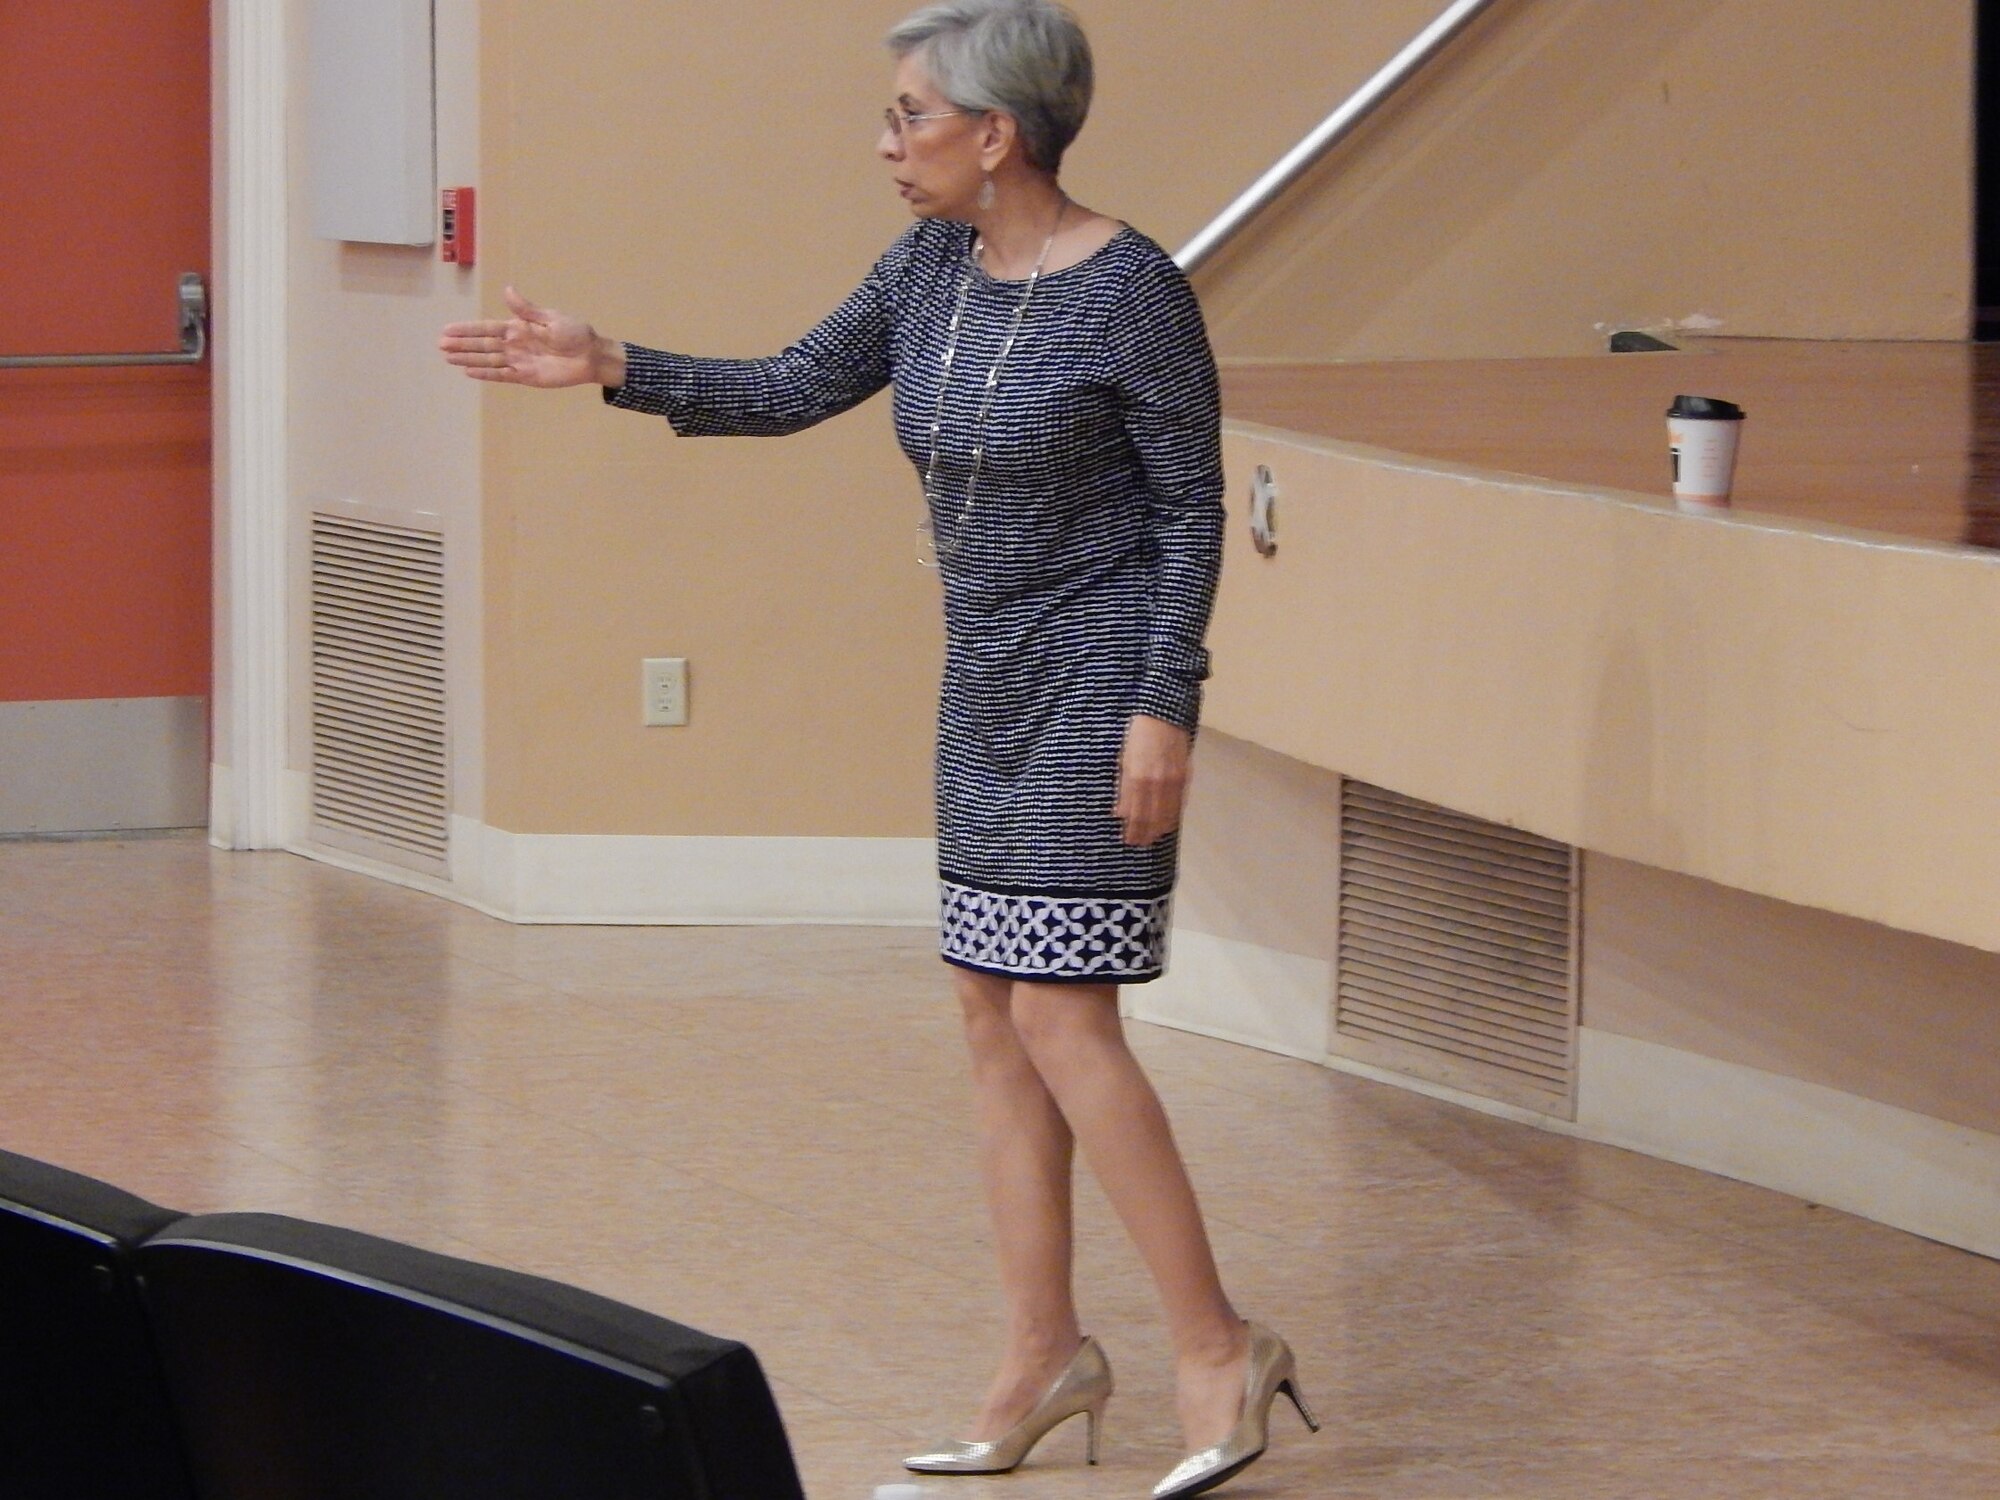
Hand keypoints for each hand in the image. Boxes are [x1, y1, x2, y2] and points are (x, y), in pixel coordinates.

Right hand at [437, 285, 625, 387]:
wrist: (591, 356)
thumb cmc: (574, 334)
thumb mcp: (551, 319)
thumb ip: (526, 309)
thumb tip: (507, 289)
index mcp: (518, 327)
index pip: (486, 328)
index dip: (467, 329)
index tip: (447, 329)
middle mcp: (514, 344)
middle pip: (482, 345)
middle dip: (461, 344)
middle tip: (440, 345)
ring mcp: (518, 361)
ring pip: (488, 360)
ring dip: (468, 358)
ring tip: (448, 357)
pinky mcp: (526, 377)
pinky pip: (502, 375)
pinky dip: (486, 374)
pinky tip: (469, 371)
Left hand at [1114, 714, 1192, 846]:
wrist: (1163, 715)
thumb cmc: (1136, 735)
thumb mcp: (1123, 759)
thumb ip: (1122, 787)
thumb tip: (1120, 812)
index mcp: (1137, 777)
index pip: (1134, 813)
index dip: (1131, 829)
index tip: (1127, 839)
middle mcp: (1156, 783)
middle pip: (1150, 817)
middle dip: (1143, 833)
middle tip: (1138, 843)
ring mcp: (1173, 781)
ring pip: (1167, 814)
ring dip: (1158, 829)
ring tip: (1151, 838)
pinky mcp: (1184, 776)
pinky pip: (1179, 803)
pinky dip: (1172, 816)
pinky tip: (1167, 824)